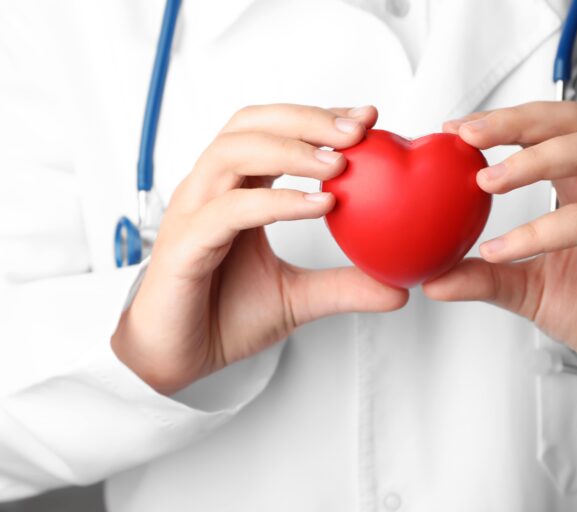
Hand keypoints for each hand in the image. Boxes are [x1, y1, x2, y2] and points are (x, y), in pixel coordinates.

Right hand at [112, 104, 407, 394]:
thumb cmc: (224, 318)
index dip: (318, 118)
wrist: (177, 360)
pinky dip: (278, 201)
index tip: (368, 119)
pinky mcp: (185, 246)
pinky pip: (230, 210)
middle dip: (307, 119)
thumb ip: (344, 285)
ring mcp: (193, 214)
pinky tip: (321, 205)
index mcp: (235, 191)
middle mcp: (210, 191)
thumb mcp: (299, 298)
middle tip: (359, 129)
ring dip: (291, 150)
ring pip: (233, 153)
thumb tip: (399, 289)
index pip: (273, 132)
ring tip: (340, 164)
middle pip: (251, 125)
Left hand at [424, 102, 576, 401]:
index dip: (503, 121)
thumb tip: (431, 279)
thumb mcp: (528, 290)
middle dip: (516, 122)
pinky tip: (502, 248)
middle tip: (466, 135)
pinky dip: (543, 230)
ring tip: (486, 183)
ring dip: (533, 160)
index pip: (548, 130)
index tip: (453, 130)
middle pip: (572, 125)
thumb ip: (485, 278)